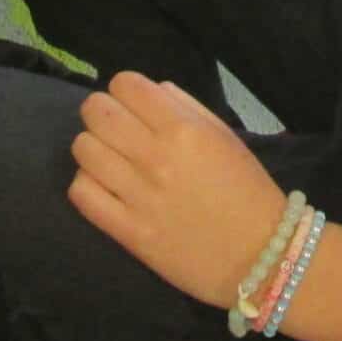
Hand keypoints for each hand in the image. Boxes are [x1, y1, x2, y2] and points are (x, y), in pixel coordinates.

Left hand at [68, 72, 288, 308]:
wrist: (260, 256)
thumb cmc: (246, 190)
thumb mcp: (224, 136)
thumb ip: (185, 107)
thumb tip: (149, 91)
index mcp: (184, 129)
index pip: (125, 84)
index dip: (124, 90)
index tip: (132, 105)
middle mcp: (157, 156)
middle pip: (97, 112)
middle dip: (101, 113)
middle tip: (114, 129)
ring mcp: (139, 196)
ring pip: (83, 149)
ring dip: (92, 147)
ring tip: (109, 159)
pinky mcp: (128, 232)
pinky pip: (81, 193)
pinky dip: (87, 184)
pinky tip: (104, 187)